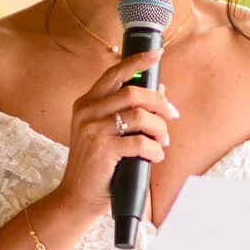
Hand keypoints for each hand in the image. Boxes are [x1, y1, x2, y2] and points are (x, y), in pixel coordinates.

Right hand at [50, 49, 179, 221]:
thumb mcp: (107, 131)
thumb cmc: (98, 163)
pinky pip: (140, 142)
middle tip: (172, 115)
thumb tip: (160, 90)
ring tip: (163, 142)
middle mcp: (87, 111)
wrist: (78, 195)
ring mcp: (93, 130)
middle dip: (160, 103)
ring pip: (140, 116)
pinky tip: (155, 156)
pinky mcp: (103, 149)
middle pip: (133, 92)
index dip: (138, 62)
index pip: (114, 74)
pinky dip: (155, 149)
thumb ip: (127, 110)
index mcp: (87, 103)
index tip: (157, 54)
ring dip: (160, 129)